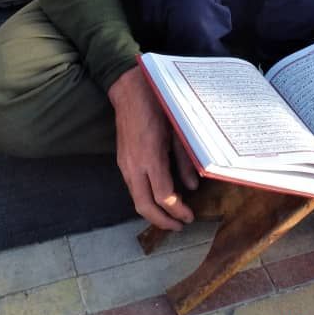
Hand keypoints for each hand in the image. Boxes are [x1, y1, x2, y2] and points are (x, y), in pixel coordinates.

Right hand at [108, 65, 197, 229]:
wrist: (129, 89)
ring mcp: (124, 163)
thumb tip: (192, 186)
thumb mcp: (177, 129)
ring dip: (152, 212)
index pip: (163, 196)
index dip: (177, 210)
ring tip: (171, 215)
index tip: (189, 216)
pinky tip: (159, 196)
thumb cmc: (157, 103)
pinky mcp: (121, 161)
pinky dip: (145, 198)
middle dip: (162, 221)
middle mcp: (134, 164)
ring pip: (135, 199)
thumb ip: (185, 159)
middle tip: (179, 226)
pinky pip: (132, 187)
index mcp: (150, 156)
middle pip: (144, 206)